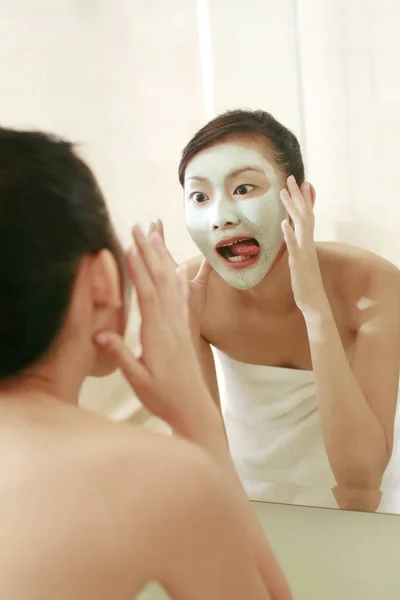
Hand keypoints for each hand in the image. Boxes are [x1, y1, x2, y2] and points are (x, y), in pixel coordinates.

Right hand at [94, 225, 214, 425]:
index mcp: (158, 334)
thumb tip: (99, 334)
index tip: (130, 245)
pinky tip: (175, 264)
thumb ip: (120, 355)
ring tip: (155, 234)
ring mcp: (180, 323)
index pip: (147, 294)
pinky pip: (182, 295)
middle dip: (150, 251)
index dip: (139, 268)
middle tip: (140, 226)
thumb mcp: (138, 381)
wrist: (193, 408)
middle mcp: (172, 323)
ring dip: (163, 256)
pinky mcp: (184, 326)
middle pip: (161, 280)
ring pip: (172, 283)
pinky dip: (177, 274)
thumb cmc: (163, 397)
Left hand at [280, 176, 328, 316]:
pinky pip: (295, 247)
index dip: (303, 199)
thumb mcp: (299, 259)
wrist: (313, 301)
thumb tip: (290, 228)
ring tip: (283, 193)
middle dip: (297, 196)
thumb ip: (296, 244)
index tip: (300, 182)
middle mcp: (308, 244)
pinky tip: (284, 224)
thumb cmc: (305, 281)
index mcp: (307, 242)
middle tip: (290, 178)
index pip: (307, 216)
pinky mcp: (299, 264)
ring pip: (301, 226)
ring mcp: (305, 253)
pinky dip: (290, 235)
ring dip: (292, 208)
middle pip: (305, 215)